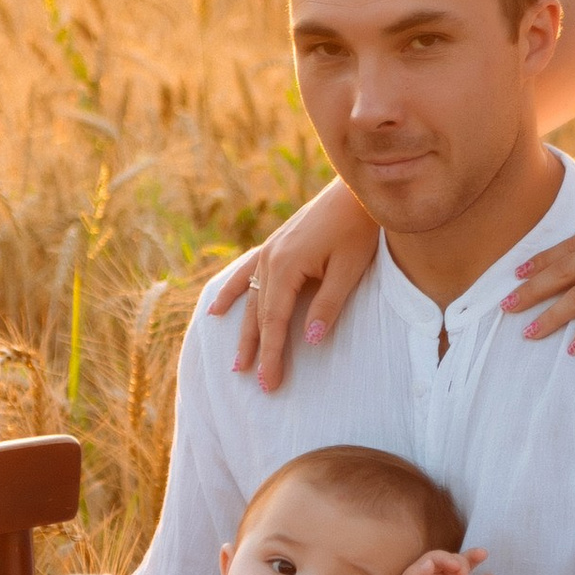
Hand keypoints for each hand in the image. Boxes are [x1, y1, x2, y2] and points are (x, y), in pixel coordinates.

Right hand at [202, 176, 380, 388]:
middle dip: (257, 350)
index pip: (275, 321)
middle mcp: (270, 259)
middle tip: (257, 383)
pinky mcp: (274, 245)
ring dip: (243, 331)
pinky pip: (245, 273)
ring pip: (250, 299)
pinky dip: (231, 293)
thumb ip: (328, 305)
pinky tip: (216, 311)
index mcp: (286, 266)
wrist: (355, 191)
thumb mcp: (349, 269)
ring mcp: (268, 251)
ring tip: (236, 362)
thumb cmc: (358, 229)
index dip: (272, 354)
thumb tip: (311, 341)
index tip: (269, 383)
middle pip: (259, 314)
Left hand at [392, 545, 491, 574]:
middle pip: (452, 559)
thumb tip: (430, 561)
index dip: (445, 558)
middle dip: (460, 560)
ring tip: (482, 554)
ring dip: (473, 559)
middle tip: (463, 572)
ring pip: (465, 567)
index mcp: (423, 572)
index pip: (435, 557)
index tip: (453, 567)